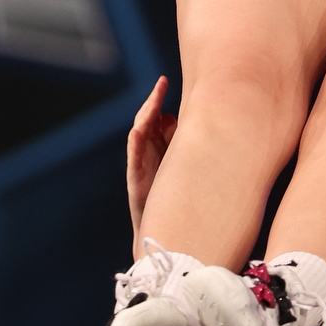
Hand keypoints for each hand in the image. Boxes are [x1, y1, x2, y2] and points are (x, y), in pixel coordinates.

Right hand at [127, 76, 176, 251]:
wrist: (173, 244)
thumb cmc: (185, 209)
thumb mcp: (190, 172)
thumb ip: (187, 148)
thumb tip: (184, 121)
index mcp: (162, 154)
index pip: (158, 121)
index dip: (159, 101)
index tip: (165, 81)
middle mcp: (150, 159)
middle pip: (148, 125)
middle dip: (152, 103)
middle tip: (162, 84)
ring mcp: (143, 172)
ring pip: (139, 139)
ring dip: (145, 118)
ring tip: (153, 101)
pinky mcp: (138, 187)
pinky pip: (135, 162)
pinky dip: (136, 144)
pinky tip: (140, 129)